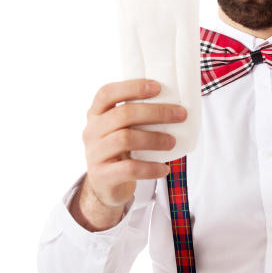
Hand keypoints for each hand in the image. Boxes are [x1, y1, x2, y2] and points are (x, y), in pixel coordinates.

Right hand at [76, 79, 185, 227]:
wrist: (104, 185)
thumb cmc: (120, 150)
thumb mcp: (121, 129)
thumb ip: (137, 116)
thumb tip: (175, 105)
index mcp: (96, 114)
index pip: (107, 93)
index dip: (132, 87)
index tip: (157, 87)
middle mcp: (91, 131)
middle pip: (123, 115)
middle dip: (155, 112)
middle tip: (180, 115)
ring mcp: (94, 154)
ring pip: (125, 139)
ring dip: (154, 139)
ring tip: (172, 142)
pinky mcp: (102, 175)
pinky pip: (129, 169)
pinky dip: (150, 168)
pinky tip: (164, 168)